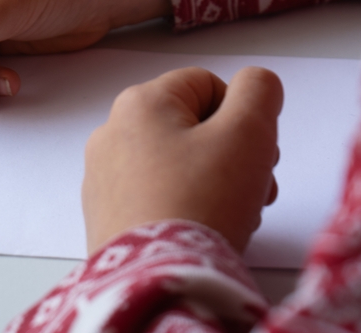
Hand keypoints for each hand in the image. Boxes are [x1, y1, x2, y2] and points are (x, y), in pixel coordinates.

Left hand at [82, 66, 281, 254]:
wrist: (158, 278)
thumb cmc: (203, 201)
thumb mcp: (247, 133)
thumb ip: (258, 92)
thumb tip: (256, 82)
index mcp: (139, 102)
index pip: (206, 85)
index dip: (240, 116)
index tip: (255, 152)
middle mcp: (110, 132)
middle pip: (189, 126)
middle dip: (230, 153)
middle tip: (254, 187)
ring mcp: (102, 175)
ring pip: (174, 163)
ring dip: (212, 182)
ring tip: (231, 215)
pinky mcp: (104, 214)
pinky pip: (154, 196)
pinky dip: (183, 207)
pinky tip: (200, 231)